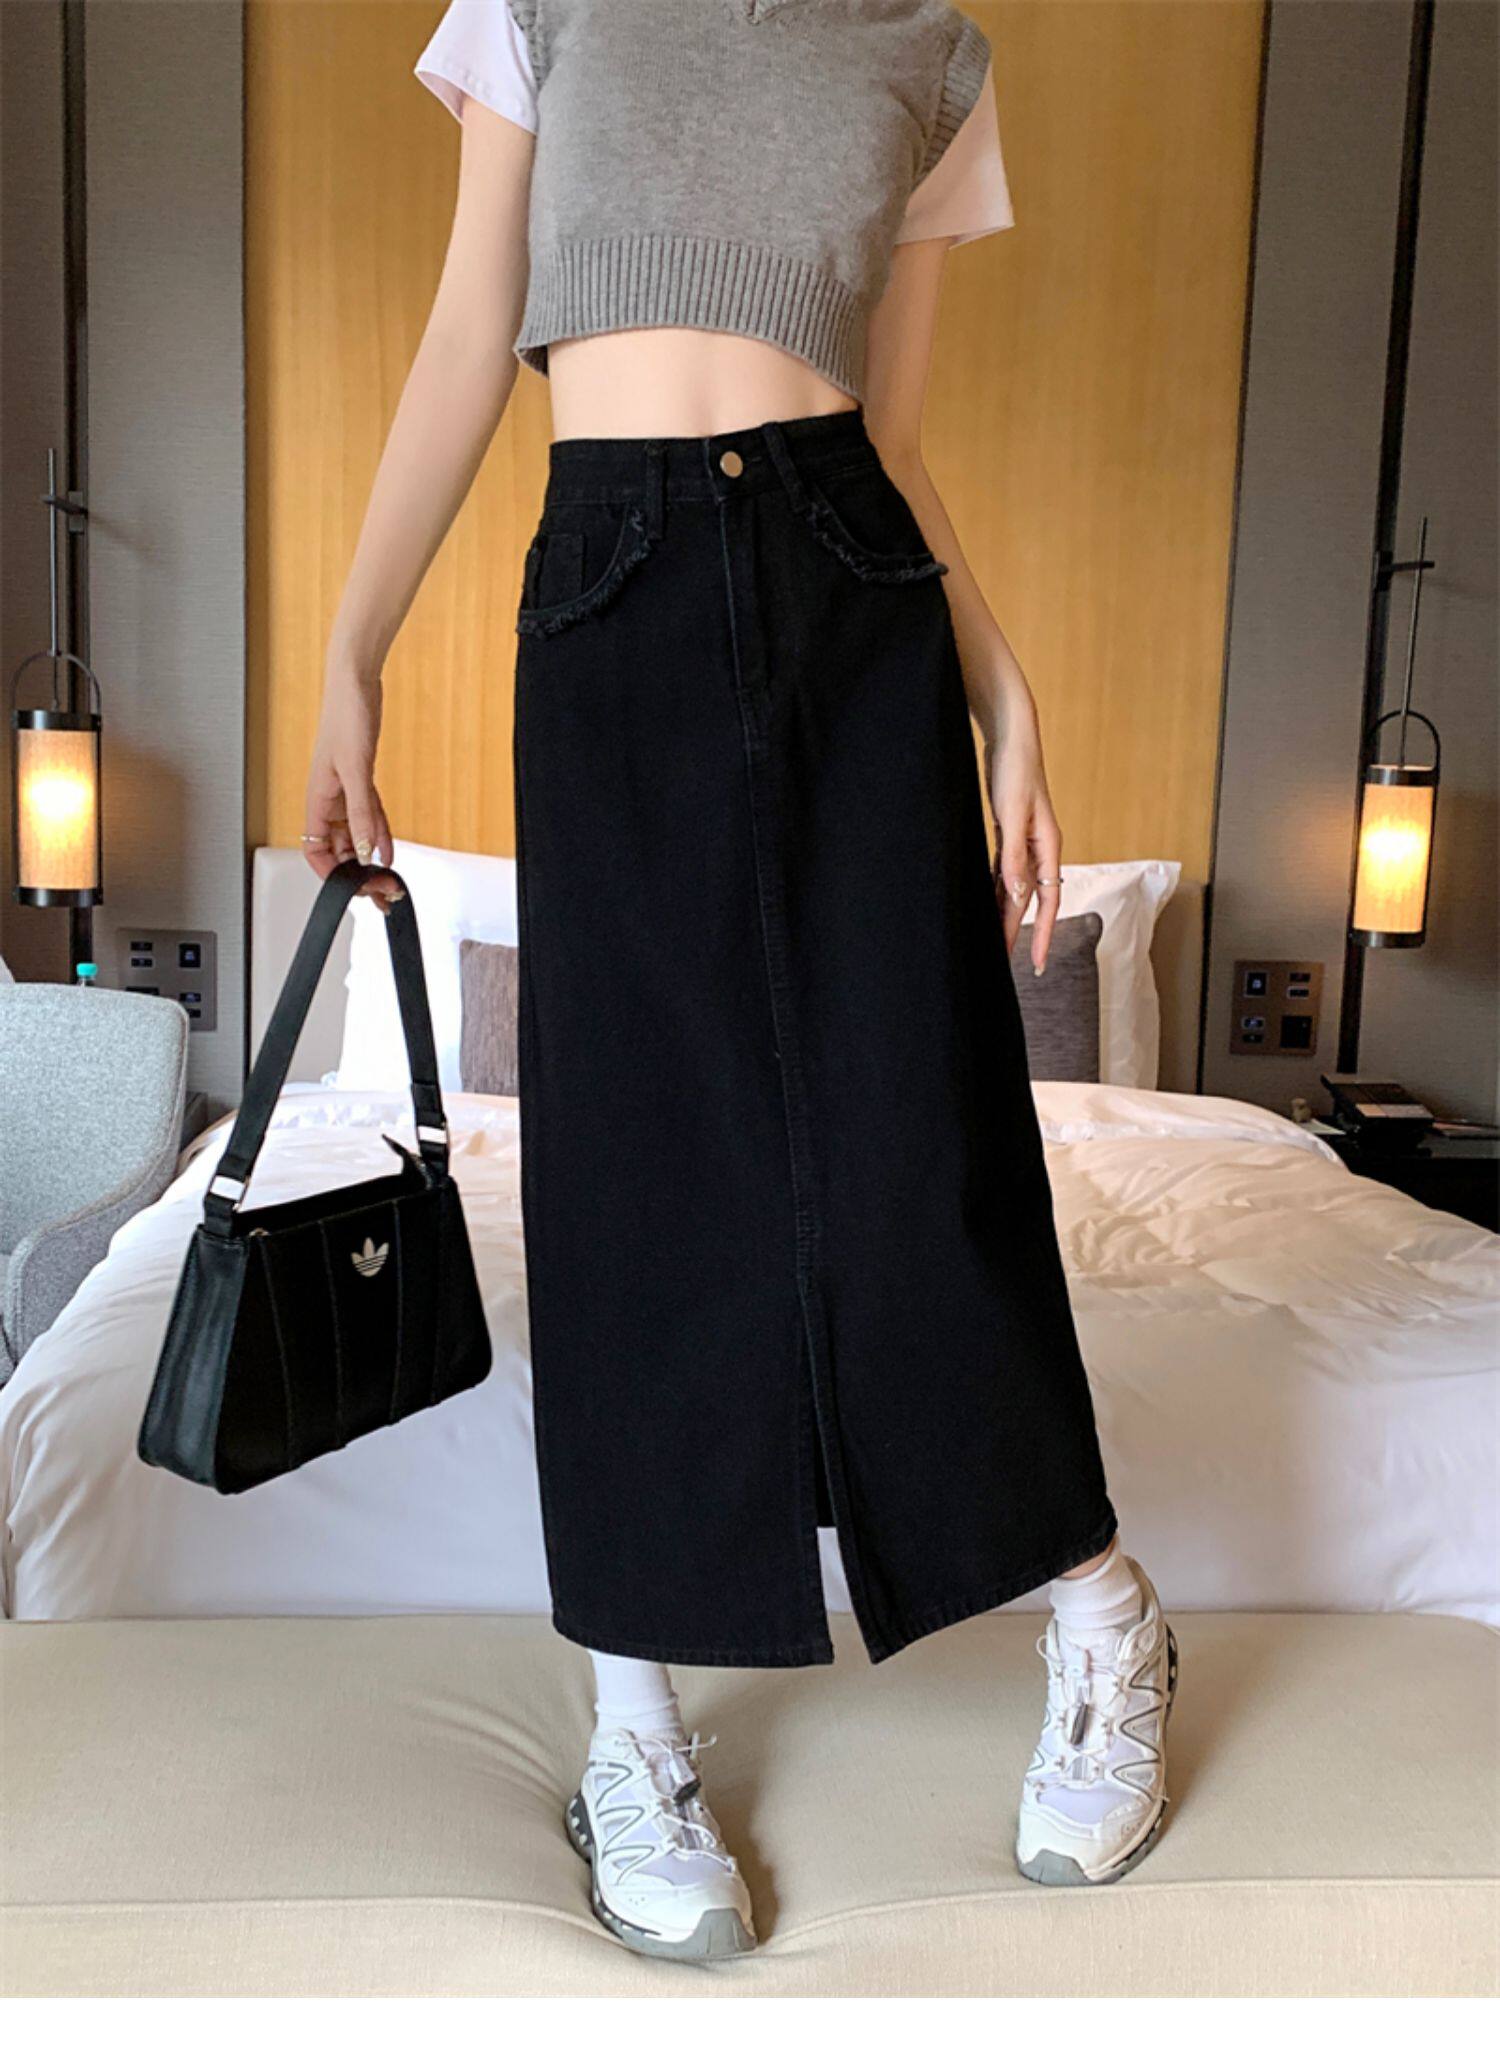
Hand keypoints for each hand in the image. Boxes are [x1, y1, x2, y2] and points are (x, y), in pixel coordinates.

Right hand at [303, 676, 402, 915]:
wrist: (356, 684)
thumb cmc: (346, 717)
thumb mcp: (357, 770)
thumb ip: (361, 813)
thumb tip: (365, 850)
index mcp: (316, 799)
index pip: (314, 850)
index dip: (330, 874)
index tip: (351, 889)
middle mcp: (327, 800)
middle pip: (338, 849)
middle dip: (356, 872)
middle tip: (379, 890)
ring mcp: (344, 792)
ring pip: (355, 836)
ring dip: (370, 859)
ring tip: (387, 880)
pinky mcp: (361, 781)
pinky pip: (369, 817)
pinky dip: (379, 835)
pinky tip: (389, 851)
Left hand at [985, 703, 1062, 976]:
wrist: (1011, 737)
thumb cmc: (1015, 770)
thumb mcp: (1011, 815)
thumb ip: (1014, 856)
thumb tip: (1017, 895)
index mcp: (1048, 847)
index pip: (1048, 903)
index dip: (1044, 936)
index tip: (1038, 964)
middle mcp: (1040, 850)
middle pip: (1029, 902)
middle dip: (1015, 933)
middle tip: (1000, 965)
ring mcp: (1025, 843)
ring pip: (1014, 890)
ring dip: (1004, 916)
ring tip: (991, 944)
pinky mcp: (1010, 834)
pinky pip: (1003, 872)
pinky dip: (995, 892)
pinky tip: (984, 907)